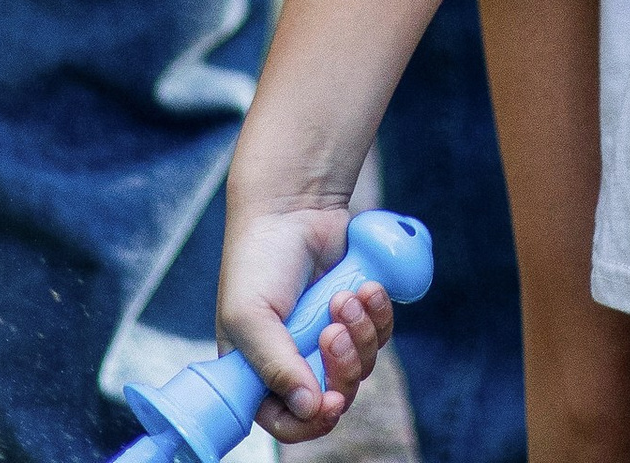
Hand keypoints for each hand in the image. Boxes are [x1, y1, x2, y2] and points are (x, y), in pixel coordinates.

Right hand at [220, 208, 395, 443]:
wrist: (294, 206)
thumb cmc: (258, 260)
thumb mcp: (249, 316)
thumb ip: (274, 366)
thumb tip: (309, 408)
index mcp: (259, 373)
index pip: (285, 422)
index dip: (310, 423)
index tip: (331, 403)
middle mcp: (296, 362)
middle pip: (333, 398)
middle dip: (341, 368)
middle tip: (334, 331)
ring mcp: (328, 340)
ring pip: (361, 367)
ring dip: (360, 333)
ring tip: (346, 296)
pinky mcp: (356, 315)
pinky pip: (381, 334)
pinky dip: (378, 313)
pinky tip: (367, 287)